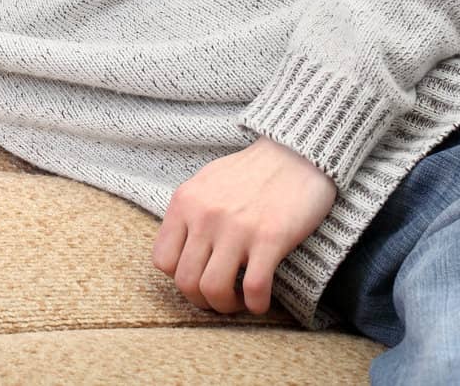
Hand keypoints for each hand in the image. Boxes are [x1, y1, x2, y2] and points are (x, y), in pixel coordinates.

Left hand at [151, 135, 336, 315]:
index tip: (199, 278)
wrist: (297, 152)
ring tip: (239, 301)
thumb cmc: (253, 170)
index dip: (179, 278)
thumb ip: (190, 212)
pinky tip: (261, 300)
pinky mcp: (270, 238)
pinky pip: (254, 288)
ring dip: (226, 306)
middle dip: (202, 300)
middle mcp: (205, 216)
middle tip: (220, 298)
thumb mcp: (207, 181)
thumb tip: (180, 245)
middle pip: (186, 282)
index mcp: (185, 202)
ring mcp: (236, 228)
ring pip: (214, 290)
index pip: (162, 259)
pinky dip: (256, 304)